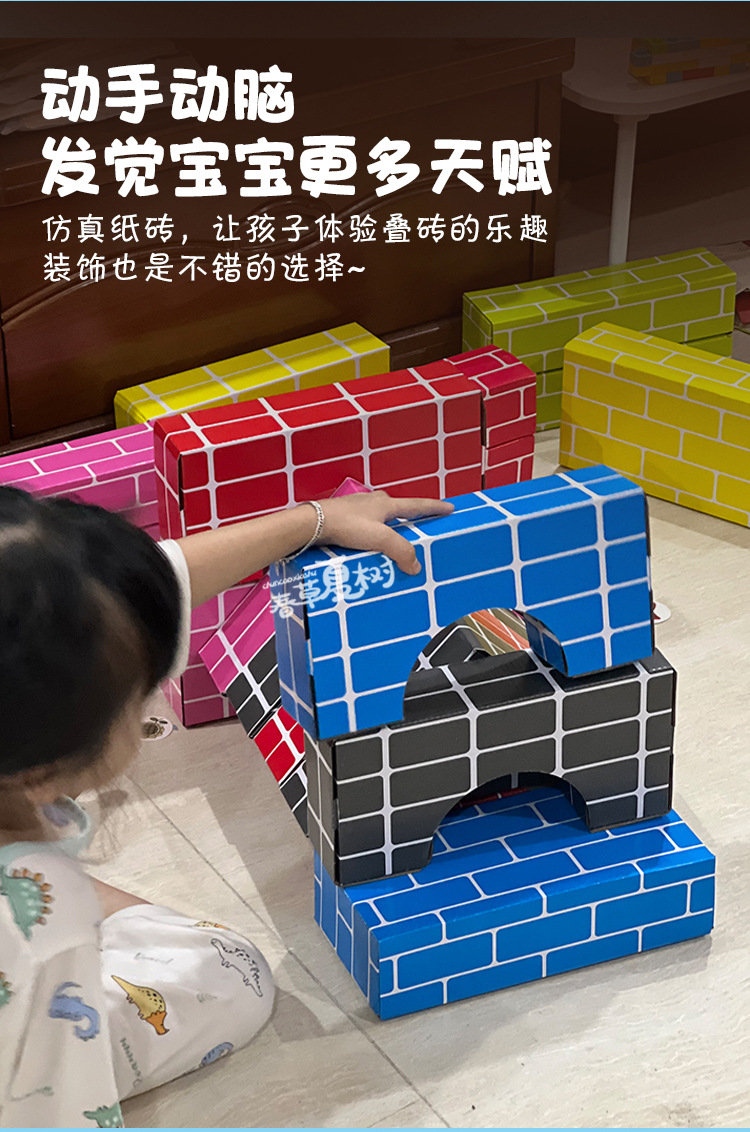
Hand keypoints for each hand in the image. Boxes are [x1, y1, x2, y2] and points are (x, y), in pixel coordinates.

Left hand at [315, 491, 453, 574]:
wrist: (312, 523)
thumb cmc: (345, 525)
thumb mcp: (380, 538)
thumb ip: (401, 551)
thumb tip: (415, 566)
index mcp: (386, 504)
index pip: (418, 505)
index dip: (435, 507)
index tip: (449, 507)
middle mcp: (374, 502)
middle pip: (399, 509)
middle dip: (412, 517)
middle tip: (423, 525)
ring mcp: (358, 508)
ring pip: (381, 517)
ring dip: (391, 527)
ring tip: (395, 540)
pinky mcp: (345, 518)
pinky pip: (367, 525)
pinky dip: (374, 533)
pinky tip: (369, 543)